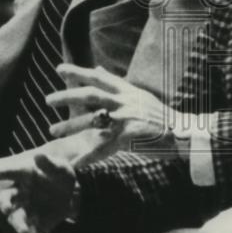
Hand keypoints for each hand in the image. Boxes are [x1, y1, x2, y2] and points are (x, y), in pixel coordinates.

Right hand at [0, 151, 78, 232]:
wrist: (72, 194)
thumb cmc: (61, 176)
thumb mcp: (60, 168)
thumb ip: (50, 164)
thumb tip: (39, 155)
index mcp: (23, 176)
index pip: (9, 173)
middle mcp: (19, 194)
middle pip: (6, 200)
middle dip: (5, 205)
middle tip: (6, 209)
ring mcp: (25, 210)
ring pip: (16, 219)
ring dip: (18, 225)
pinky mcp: (35, 225)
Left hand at [46, 64, 177, 166]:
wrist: (184, 132)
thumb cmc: (160, 116)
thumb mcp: (138, 94)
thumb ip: (117, 83)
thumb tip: (98, 70)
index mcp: (127, 90)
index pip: (98, 77)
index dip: (78, 72)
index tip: (59, 70)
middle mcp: (125, 101)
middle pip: (91, 95)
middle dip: (67, 96)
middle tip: (48, 101)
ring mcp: (127, 118)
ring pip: (93, 121)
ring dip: (71, 126)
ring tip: (52, 131)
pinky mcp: (130, 136)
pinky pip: (104, 147)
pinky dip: (88, 156)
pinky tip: (74, 163)